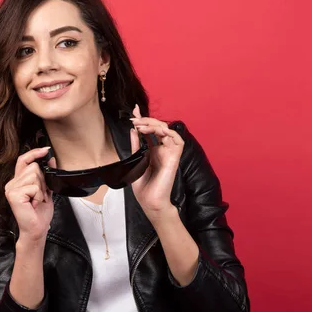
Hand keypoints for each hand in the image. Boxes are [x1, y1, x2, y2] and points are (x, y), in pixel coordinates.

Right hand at [4, 147, 55, 241]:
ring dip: (41, 189)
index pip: (23, 160)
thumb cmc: (40, 212)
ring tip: (37, 200)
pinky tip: (34, 204)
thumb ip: (47, 175)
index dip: (34, 153)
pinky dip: (39, 196)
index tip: (46, 150)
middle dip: (42, 181)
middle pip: (33, 167)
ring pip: (34, 175)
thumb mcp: (46, 190)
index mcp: (18, 181)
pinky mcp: (13, 194)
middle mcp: (12, 183)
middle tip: (40, 195)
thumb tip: (51, 159)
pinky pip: (33, 186)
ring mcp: (11, 188)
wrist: (37, 229)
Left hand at [129, 104, 184, 220]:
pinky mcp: (174, 157)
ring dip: (154, 124)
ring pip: (167, 130)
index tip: (134, 111)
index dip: (144, 118)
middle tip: (135, 119)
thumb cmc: (143, 185)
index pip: (150, 130)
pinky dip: (167, 132)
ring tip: (141, 125)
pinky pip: (178, 140)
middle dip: (146, 120)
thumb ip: (136, 144)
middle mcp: (162, 149)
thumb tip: (133, 129)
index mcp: (153, 150)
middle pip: (159, 126)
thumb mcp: (135, 159)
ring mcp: (169, 152)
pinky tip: (154, 131)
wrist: (149, 201)